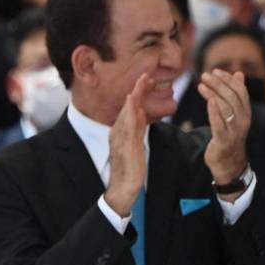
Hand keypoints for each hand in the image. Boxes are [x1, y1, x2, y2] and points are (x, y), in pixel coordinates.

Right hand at [104, 75, 150, 217]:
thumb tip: (140, 117)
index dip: (138, 95)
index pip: (130, 111)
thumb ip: (136, 133)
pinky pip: (126, 126)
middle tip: (146, 74)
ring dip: (134, 97)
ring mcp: (119, 140)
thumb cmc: (130, 172)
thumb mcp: (135, 149)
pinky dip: (129, 113)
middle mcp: (117, 134)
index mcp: (121, 135)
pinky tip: (133, 103)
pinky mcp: (123, 147)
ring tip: (142, 82)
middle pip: (128, 108)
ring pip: (127, 114)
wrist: (123, 190)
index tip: (146, 81)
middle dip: (137, 91)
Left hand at [199, 69, 250, 195]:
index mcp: (245, 112)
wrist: (229, 164)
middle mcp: (243, 119)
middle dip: (219, 84)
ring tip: (201, 84)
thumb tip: (238, 74)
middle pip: (232, 97)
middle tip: (205, 75)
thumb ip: (234, 96)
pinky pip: (219, 124)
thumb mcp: (234, 115)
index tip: (216, 71)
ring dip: (213, 94)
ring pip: (226, 108)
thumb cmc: (229, 136)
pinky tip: (209, 101)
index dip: (228, 80)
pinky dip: (215, 112)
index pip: (240, 91)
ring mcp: (234, 130)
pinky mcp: (224, 140)